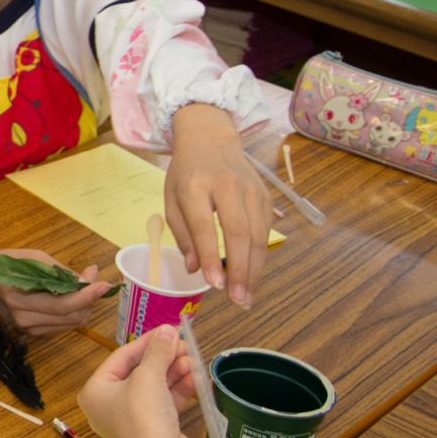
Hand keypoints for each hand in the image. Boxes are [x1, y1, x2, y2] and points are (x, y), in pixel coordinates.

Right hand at [0, 246, 109, 334]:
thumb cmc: (12, 261)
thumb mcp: (38, 259)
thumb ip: (63, 273)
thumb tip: (88, 282)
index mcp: (21, 300)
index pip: (63, 305)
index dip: (87, 296)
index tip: (105, 284)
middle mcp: (25, 319)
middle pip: (71, 317)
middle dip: (90, 299)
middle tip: (94, 279)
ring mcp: (28, 328)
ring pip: (72, 323)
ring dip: (85, 306)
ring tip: (85, 286)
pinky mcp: (33, 331)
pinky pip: (64, 325)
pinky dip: (74, 312)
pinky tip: (72, 297)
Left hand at [78, 324, 196, 437]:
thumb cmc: (143, 420)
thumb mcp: (148, 377)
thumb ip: (158, 352)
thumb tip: (167, 332)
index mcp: (96, 391)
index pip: (121, 357)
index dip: (145, 342)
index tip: (165, 331)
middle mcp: (110, 404)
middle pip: (140, 371)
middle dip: (163, 357)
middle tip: (182, 344)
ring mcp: (133, 416)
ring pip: (155, 385)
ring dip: (174, 370)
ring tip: (192, 358)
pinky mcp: (153, 426)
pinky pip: (165, 400)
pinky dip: (179, 387)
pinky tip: (195, 375)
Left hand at [165, 104, 270, 307]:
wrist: (210, 138)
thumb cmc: (186, 173)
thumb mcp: (171, 198)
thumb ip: (182, 234)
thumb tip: (195, 269)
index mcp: (196, 186)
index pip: (205, 226)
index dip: (210, 257)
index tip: (215, 284)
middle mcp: (227, 186)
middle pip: (239, 233)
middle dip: (241, 270)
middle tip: (238, 300)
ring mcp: (250, 190)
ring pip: (258, 235)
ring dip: (255, 269)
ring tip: (247, 296)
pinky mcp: (265, 196)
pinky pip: (266, 230)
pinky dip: (260, 255)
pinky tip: (253, 274)